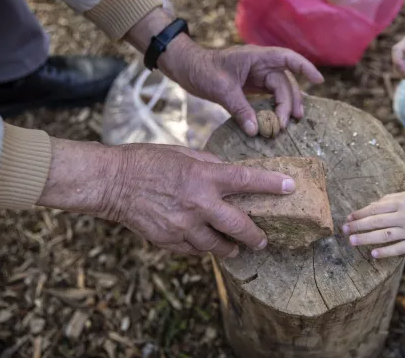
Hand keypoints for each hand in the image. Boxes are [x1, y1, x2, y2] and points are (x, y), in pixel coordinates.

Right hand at [39, 139, 296, 257]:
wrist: (113, 182)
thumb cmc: (149, 161)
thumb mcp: (184, 154)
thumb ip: (211, 166)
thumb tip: (231, 174)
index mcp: (204, 177)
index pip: (247, 180)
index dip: (272, 184)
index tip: (291, 187)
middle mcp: (199, 204)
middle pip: (240, 226)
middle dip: (256, 236)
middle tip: (264, 239)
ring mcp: (183, 226)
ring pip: (218, 246)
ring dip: (230, 247)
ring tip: (236, 247)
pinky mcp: (169, 241)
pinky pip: (194, 251)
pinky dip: (202, 248)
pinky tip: (204, 243)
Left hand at [125, 8, 323, 135]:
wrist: (186, 68)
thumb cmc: (202, 70)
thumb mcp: (221, 88)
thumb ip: (239, 108)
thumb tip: (255, 130)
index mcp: (256, 57)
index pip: (287, 58)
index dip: (305, 67)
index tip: (319, 81)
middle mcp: (260, 65)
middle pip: (284, 82)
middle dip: (289, 102)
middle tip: (286, 123)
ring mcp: (256, 76)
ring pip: (278, 91)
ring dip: (283, 107)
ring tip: (286, 125)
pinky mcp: (250, 86)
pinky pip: (268, 97)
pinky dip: (273, 108)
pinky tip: (277, 121)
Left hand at [341, 191, 404, 257]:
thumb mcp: (404, 196)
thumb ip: (385, 201)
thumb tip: (367, 208)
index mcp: (400, 203)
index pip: (375, 208)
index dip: (360, 213)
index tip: (348, 218)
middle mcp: (403, 217)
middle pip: (377, 222)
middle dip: (359, 226)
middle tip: (344, 230)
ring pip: (385, 236)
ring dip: (367, 238)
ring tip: (352, 241)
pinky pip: (399, 249)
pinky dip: (386, 252)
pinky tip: (373, 254)